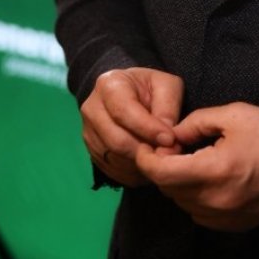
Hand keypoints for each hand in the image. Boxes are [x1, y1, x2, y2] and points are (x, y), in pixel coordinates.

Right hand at [81, 67, 183, 187]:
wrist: (131, 94)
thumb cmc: (150, 88)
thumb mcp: (166, 85)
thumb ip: (168, 108)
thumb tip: (167, 138)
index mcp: (109, 85)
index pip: (124, 112)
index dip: (148, 129)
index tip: (170, 139)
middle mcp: (92, 109)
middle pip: (116, 140)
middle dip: (145, 150)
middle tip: (168, 153)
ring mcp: (88, 133)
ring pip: (114, 158)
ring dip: (140, 164)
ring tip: (161, 158)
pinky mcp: (91, 152)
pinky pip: (112, 170)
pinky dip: (133, 173)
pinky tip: (148, 165)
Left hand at [135, 101, 258, 230]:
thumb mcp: (234, 115)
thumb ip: (196, 122)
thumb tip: (172, 135)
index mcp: (214, 170)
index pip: (161, 174)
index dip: (148, 158)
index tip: (150, 145)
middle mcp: (215, 201)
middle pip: (168, 190)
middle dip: (164, 168)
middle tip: (175, 148)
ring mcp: (224, 218)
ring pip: (182, 204)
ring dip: (180, 184)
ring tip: (194, 162)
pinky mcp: (233, 226)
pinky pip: (200, 214)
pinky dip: (196, 198)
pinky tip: (210, 179)